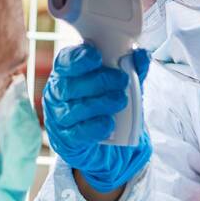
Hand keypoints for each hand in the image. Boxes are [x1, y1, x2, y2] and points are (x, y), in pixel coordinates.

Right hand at [42, 44, 150, 193]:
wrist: (105, 145)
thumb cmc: (108, 106)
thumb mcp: (121, 85)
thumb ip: (131, 69)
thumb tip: (141, 56)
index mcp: (67, 74)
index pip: (65, 61)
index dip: (79, 58)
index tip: (97, 57)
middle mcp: (58, 94)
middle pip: (70, 85)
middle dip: (99, 81)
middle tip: (121, 80)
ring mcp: (59, 118)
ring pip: (74, 109)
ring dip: (100, 104)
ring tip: (120, 101)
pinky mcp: (66, 140)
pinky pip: (78, 133)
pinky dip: (96, 127)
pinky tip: (109, 123)